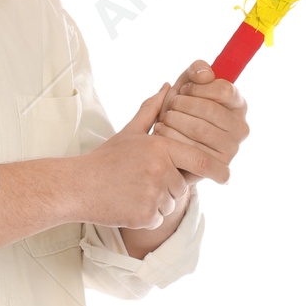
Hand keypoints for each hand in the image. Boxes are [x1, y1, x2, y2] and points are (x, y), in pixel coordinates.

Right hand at [70, 86, 212, 230]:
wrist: (78, 186)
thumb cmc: (105, 159)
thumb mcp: (129, 132)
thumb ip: (152, 111)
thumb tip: (168, 87)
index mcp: (160, 147)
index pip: (199, 160)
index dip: (218, 170)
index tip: (227, 176)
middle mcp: (160, 170)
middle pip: (183, 186)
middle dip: (170, 187)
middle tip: (143, 182)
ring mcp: (153, 194)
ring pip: (171, 204)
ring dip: (157, 203)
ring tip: (132, 192)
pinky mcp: (145, 215)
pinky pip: (158, 218)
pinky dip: (147, 216)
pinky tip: (128, 204)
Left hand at [151, 60, 248, 184]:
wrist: (170, 144)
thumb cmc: (181, 110)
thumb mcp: (188, 85)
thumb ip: (196, 71)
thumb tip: (205, 74)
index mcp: (238, 104)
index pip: (224, 89)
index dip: (199, 88)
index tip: (184, 90)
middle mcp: (240, 127)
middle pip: (210, 110)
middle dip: (182, 104)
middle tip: (170, 105)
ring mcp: (231, 148)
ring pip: (199, 129)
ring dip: (174, 119)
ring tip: (164, 117)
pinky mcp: (217, 166)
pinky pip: (191, 149)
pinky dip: (171, 137)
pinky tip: (161, 131)